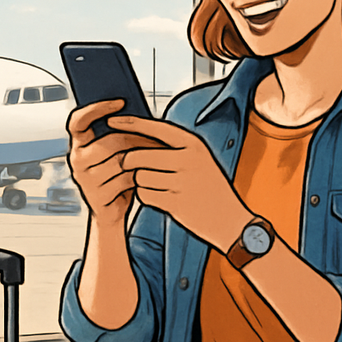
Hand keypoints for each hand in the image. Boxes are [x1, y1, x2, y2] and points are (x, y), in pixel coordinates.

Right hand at [66, 100, 167, 227]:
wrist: (112, 214)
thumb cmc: (117, 177)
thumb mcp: (113, 153)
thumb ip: (116, 135)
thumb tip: (135, 113)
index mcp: (79, 144)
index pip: (78, 121)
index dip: (97, 108)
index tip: (120, 102)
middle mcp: (77, 160)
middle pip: (110, 141)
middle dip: (138, 138)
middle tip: (158, 136)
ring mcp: (86, 179)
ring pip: (121, 160)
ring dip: (144, 156)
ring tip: (160, 153)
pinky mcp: (97, 196)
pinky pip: (125, 179)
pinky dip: (142, 175)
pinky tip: (151, 174)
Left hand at [112, 116, 251, 252]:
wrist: (230, 220)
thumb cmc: (210, 187)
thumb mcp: (199, 159)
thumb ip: (173, 147)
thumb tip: (137, 136)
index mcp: (193, 144)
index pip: (155, 127)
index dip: (130, 123)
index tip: (111, 121)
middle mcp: (188, 160)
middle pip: (138, 155)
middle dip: (128, 162)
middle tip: (128, 166)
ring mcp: (182, 182)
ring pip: (139, 177)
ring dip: (139, 182)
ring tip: (154, 185)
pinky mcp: (175, 203)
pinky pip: (144, 195)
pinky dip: (146, 197)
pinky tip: (160, 198)